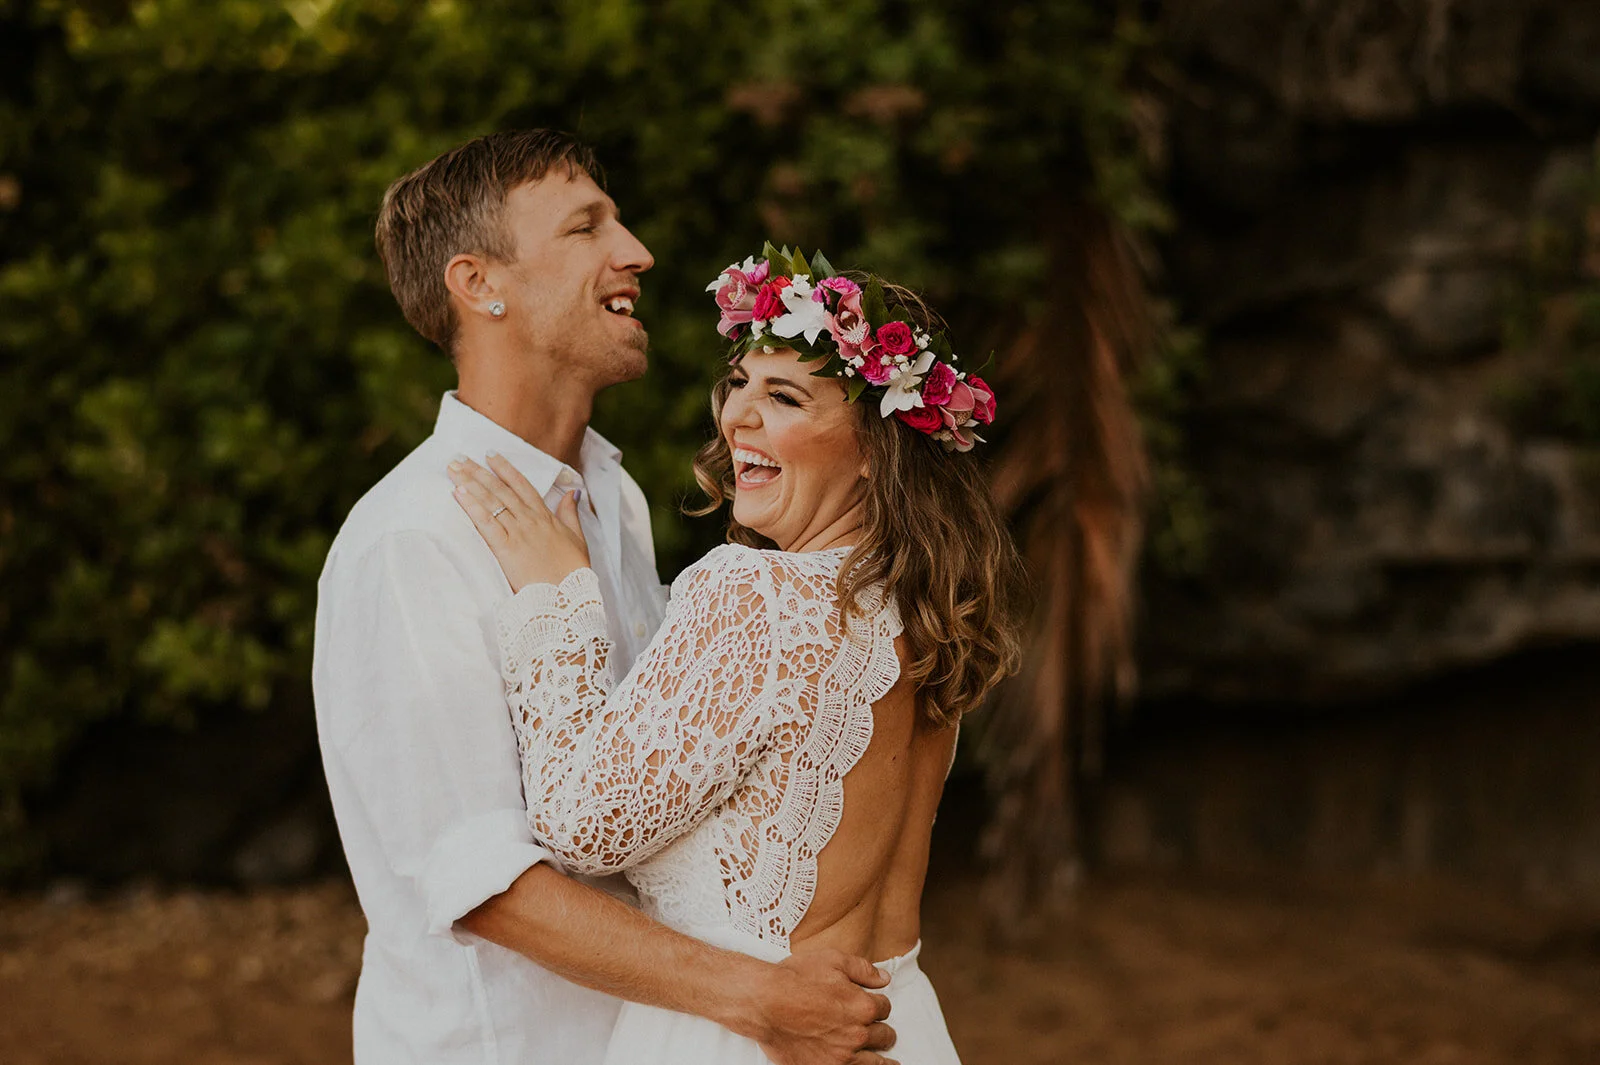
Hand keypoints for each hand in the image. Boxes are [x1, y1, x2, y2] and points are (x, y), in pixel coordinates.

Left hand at [447, 453, 589, 591]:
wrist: (568, 596)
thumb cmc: (573, 571)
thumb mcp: (577, 538)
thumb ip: (570, 513)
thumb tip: (572, 493)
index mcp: (545, 517)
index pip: (522, 485)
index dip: (505, 468)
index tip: (490, 454)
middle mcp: (530, 520)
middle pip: (501, 489)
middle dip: (479, 471)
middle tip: (459, 458)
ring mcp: (518, 533)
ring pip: (491, 501)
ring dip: (470, 483)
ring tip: (454, 469)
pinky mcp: (506, 548)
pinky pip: (486, 523)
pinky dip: (472, 506)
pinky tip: (458, 494)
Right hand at [739, 949, 897, 1064]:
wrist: (764, 1003)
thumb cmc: (795, 979)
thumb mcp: (832, 960)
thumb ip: (863, 969)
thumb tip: (884, 978)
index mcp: (863, 1007)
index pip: (884, 1008)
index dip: (878, 1004)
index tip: (873, 1005)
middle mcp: (857, 1035)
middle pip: (884, 1036)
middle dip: (882, 1031)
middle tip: (880, 1032)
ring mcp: (841, 1057)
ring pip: (875, 1062)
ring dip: (882, 1058)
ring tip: (889, 1063)